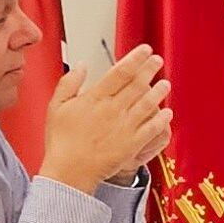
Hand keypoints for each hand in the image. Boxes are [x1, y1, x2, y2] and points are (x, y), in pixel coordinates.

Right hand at [38, 49, 170, 194]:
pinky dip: (161, 119)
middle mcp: (112, 110)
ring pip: (147, 104)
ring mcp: (124, 128)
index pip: (120, 72)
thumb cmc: (61, 141)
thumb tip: (82, 65)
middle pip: (137, 84)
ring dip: (158, 92)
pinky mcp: (132, 145)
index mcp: (95, 98)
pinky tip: (166, 113)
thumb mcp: (56, 106)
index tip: (145, 50)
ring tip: (165, 83)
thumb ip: (69, 83)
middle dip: (150, 70)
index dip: (135, 58)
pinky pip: (151, 129)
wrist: (69, 172)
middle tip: (158, 61)